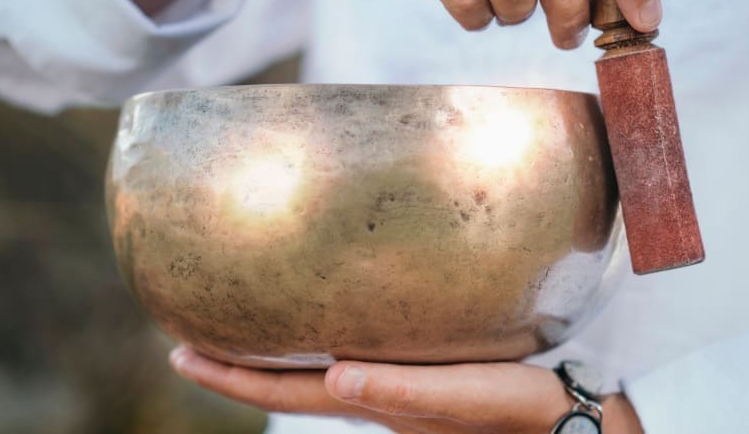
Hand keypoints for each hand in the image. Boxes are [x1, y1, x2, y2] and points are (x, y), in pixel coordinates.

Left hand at [169, 345, 643, 432]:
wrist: (570, 425)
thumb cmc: (525, 412)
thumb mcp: (468, 398)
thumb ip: (406, 393)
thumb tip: (335, 377)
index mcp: (377, 405)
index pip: (286, 394)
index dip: (231, 379)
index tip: (177, 354)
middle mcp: (375, 401)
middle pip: (289, 387)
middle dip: (237, 367)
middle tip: (189, 339)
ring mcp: (396, 394)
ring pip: (315, 376)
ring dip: (272, 358)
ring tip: (242, 327)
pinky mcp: (422, 379)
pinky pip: (352, 360)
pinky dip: (317, 348)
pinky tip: (326, 325)